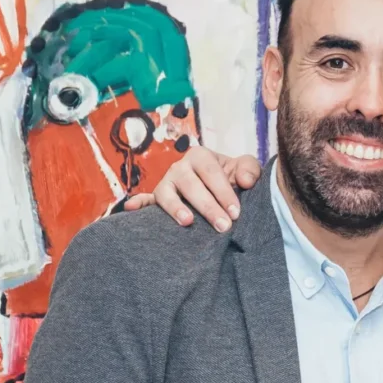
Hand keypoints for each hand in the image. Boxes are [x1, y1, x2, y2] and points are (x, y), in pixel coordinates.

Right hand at [124, 146, 260, 230]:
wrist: (220, 186)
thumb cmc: (233, 177)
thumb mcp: (245, 168)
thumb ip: (250, 170)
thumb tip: (246, 181)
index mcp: (201, 156)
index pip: (211, 172)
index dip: (223, 192)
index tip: (236, 212)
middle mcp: (180, 168)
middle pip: (190, 185)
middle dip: (207, 206)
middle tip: (223, 226)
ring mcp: (167, 183)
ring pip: (166, 193)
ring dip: (175, 207)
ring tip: (188, 222)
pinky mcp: (158, 198)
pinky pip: (146, 200)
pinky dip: (139, 204)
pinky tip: (132, 209)